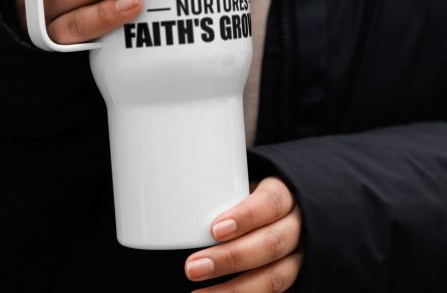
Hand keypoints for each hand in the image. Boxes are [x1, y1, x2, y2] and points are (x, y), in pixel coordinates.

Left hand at [185, 177, 302, 291]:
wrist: (280, 211)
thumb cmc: (248, 195)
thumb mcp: (240, 184)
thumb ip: (218, 192)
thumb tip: (168, 200)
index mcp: (283, 194)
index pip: (269, 203)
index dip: (245, 217)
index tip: (214, 229)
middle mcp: (297, 226)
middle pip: (271, 244)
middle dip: (230, 258)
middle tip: (192, 267)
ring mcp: (298, 256)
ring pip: (274, 277)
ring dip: (234, 290)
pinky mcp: (293, 278)